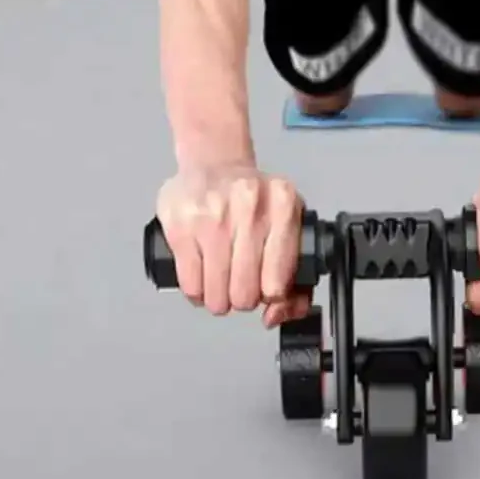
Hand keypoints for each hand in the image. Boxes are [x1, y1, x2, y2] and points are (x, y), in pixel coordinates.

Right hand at [156, 161, 309, 327]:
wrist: (214, 163)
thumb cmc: (254, 201)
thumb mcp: (287, 224)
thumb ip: (298, 275)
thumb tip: (276, 315)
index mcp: (283, 204)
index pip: (279, 282)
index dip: (271, 296)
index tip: (266, 290)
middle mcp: (250, 205)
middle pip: (246, 293)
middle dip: (242, 299)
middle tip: (240, 286)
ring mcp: (213, 214)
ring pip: (217, 294)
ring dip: (218, 299)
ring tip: (220, 283)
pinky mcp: (181, 224)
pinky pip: (191, 285)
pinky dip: (197, 292)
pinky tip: (202, 278)